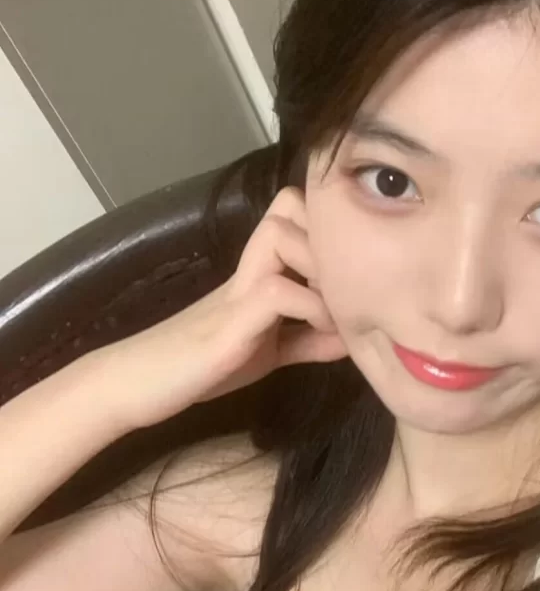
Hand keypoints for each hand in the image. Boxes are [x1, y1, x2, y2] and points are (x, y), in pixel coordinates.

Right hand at [104, 186, 347, 429]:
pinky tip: (323, 334)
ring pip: (282, 234)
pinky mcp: (229, 323)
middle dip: (329, 240)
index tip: (351, 274)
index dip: (325, 229)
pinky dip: (312, 310)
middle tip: (349, 289)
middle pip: (291, 205)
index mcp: (257, 272)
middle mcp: (248, 270)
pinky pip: (279, 292)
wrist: (136, 385)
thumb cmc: (198, 367)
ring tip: (337, 309)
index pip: (292, 213)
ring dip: (320, 267)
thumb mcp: (267, 352)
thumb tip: (352, 336)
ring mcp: (237, 291)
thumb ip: (306, 341)